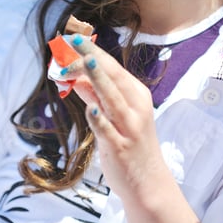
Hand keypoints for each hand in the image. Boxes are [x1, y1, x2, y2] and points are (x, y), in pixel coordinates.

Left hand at [65, 35, 167, 198]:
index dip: (93, 52)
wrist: (148, 184)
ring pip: (112, 98)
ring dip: (98, 79)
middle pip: (114, 77)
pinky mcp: (120, 146)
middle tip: (74, 41)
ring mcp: (129, 127)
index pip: (113, 68)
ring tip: (86, 62)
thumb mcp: (116, 116)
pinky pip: (108, 129)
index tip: (74, 39)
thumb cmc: (131, 146)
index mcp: (136, 95)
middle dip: (93, 57)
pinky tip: (92, 109)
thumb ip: (95, 96)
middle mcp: (136, 107)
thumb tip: (74, 76)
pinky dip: (100, 119)